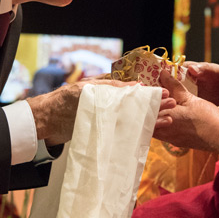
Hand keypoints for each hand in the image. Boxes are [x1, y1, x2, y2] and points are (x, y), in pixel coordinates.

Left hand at [26, 79, 175, 145]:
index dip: (148, 93)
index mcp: (105, 89)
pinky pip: (123, 130)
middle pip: (136, 104)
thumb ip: (109, 89)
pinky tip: (150, 131)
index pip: (132, 91)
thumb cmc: (62, 101)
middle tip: (172, 106)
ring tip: (168, 118)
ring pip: (132, 117)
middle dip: (154, 105)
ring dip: (150, 118)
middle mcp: (108, 102)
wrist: (46, 121)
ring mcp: (105, 117)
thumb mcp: (86, 90)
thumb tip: (135, 86)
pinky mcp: (102, 131)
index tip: (164, 95)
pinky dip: (137, 130)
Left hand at [153, 68, 218, 153]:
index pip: (146, 108)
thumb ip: (173, 86)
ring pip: (154, 127)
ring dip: (155, 116)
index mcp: (165, 118)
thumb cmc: (207, 117)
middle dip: (147, 108)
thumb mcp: (189, 98)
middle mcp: (164, 131)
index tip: (147, 89)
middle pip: (146, 119)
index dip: (145, 98)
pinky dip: (161, 123)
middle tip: (151, 97)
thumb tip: (163, 74)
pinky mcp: (176, 142)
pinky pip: (162, 132)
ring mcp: (170, 139)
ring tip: (160, 105)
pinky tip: (169, 115)